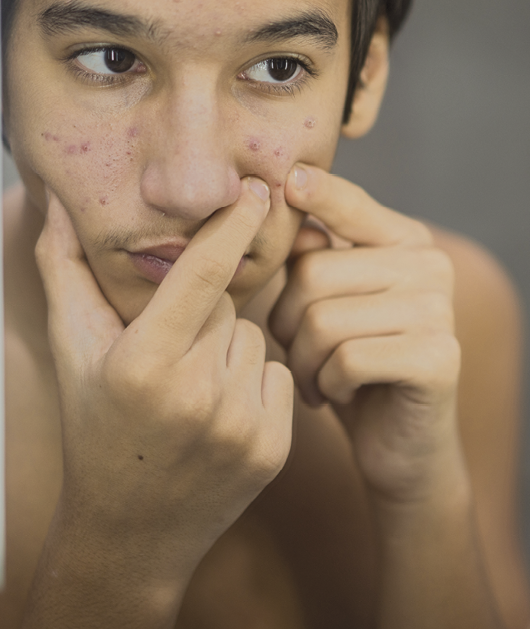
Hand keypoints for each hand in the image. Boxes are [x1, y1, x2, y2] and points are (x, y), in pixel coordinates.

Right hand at [35, 178, 293, 585]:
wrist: (131, 531)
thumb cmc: (95, 428)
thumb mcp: (73, 350)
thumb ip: (65, 269)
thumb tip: (60, 202)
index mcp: (143, 363)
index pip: (200, 274)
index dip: (229, 225)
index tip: (254, 189)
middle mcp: (196, 395)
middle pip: (226, 307)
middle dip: (202, 318)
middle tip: (169, 362)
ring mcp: (240, 425)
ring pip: (253, 339)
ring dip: (227, 352)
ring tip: (190, 393)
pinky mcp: (273, 448)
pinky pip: (278, 374)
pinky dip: (254, 384)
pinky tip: (219, 416)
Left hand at [269, 164, 462, 504]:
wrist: (398, 442)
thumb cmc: (351, 363)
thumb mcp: (328, 303)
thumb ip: (313, 255)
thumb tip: (289, 197)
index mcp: (404, 241)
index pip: (350, 205)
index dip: (317, 192)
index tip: (289, 180)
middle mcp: (430, 265)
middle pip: (313, 273)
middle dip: (286, 323)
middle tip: (298, 352)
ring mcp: (439, 309)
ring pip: (322, 320)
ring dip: (302, 361)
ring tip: (314, 376)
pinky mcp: (438, 357)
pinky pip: (345, 360)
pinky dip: (327, 384)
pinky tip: (338, 393)